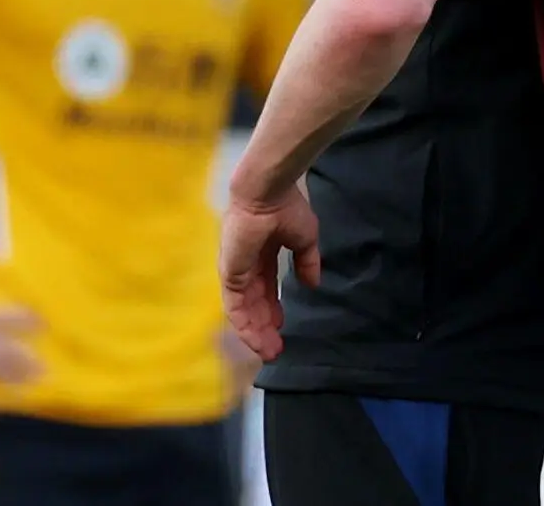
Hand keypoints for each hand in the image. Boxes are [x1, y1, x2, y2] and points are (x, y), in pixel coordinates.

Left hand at [219, 183, 320, 361]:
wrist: (268, 193)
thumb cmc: (286, 208)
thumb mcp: (304, 239)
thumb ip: (307, 262)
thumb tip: (313, 284)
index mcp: (261, 253)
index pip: (264, 288)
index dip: (273, 308)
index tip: (283, 326)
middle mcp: (245, 264)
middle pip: (253, 303)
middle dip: (264, 326)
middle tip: (276, 348)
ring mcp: (235, 270)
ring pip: (243, 310)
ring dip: (255, 332)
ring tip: (270, 351)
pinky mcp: (230, 274)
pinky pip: (235, 308)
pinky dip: (245, 326)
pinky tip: (257, 339)